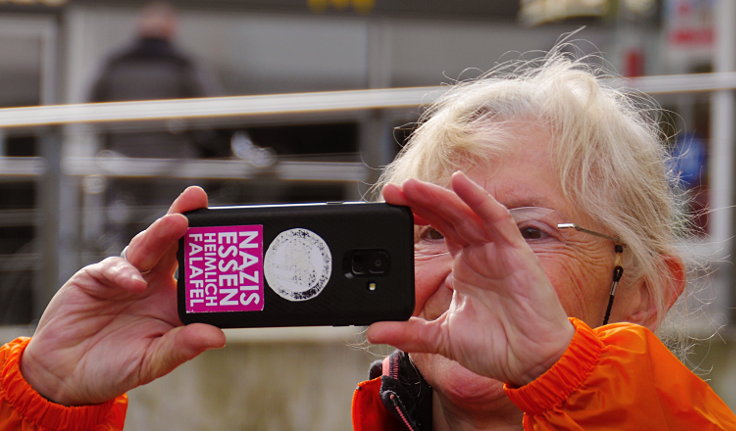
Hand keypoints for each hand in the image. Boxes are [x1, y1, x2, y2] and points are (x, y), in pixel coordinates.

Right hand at [21, 186, 225, 404]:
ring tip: (178, 222)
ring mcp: (128, 276)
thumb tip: (218, 337)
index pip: (199, 270)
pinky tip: (134, 282)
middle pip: (175, 245)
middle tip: (199, 198)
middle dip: (187, 219)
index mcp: (176, 301)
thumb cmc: (115, 368)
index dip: (213, 252)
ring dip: (161, 233)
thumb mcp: (152, 362)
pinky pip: (113, 268)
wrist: (64, 375)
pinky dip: (124, 272)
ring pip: (147, 247)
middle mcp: (155, 282)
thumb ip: (181, 347)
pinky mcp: (97, 277)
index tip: (233, 236)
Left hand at [367, 172, 573, 385]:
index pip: (437, 229)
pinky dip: (479, 199)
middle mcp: (479, 252)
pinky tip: (460, 183)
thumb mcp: (442, 337)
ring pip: (465, 212)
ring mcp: (497, 249)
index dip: (414, 215)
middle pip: (446, 215)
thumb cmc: (498, 347)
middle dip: (419, 200)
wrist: (533, 362)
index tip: (388, 207)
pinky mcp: (516, 251)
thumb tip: (374, 332)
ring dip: (439, 197)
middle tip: (393, 190)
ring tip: (413, 186)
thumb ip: (409, 332)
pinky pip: (497, 218)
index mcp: (464, 266)